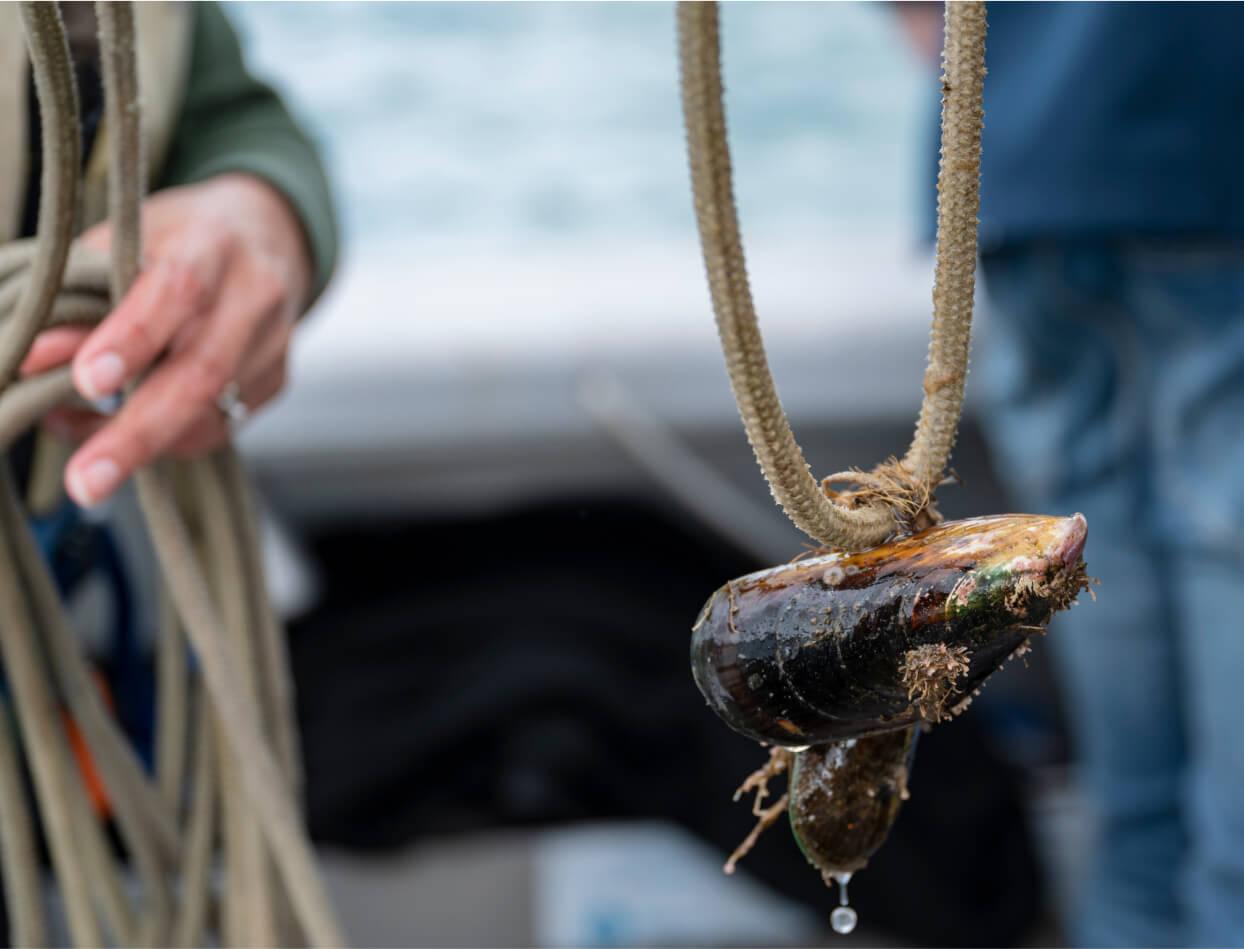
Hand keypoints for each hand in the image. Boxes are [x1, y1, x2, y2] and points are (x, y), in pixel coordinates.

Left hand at [20, 173, 311, 506]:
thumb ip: (83, 297)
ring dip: (141, 444)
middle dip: (139, 433)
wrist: (268, 235)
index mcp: (214, 245)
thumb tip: (32, 360)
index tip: (88, 382)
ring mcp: (275, 344)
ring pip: (212, 414)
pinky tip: (126, 433)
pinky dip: (167, 442)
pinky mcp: (277, 381)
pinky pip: (219, 427)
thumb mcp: (124, 244)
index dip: (133, 338)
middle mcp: (256, 296)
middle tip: (85, 481)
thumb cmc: (179, 237)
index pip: (179, 292)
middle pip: (204, 373)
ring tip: (85, 460)